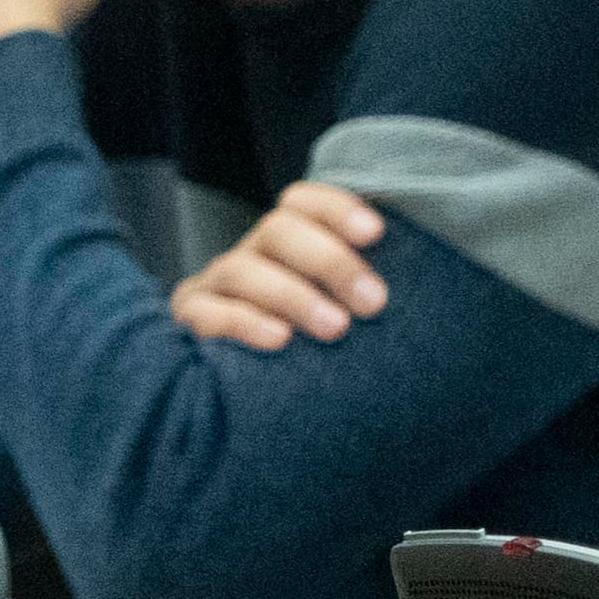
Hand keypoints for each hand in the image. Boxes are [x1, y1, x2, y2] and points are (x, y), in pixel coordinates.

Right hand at [173, 182, 390, 351]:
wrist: (248, 395)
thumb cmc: (316, 343)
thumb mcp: (342, 308)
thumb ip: (363, 293)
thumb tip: (409, 287)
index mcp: (287, 244)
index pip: (301, 203)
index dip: (336, 209)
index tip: (375, 234)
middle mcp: (250, 256)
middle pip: (277, 230)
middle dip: (328, 262)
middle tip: (372, 303)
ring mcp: (215, 285)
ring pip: (242, 270)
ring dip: (293, 296)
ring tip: (335, 328)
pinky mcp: (189, 319)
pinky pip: (208, 312)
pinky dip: (245, 322)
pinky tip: (280, 340)